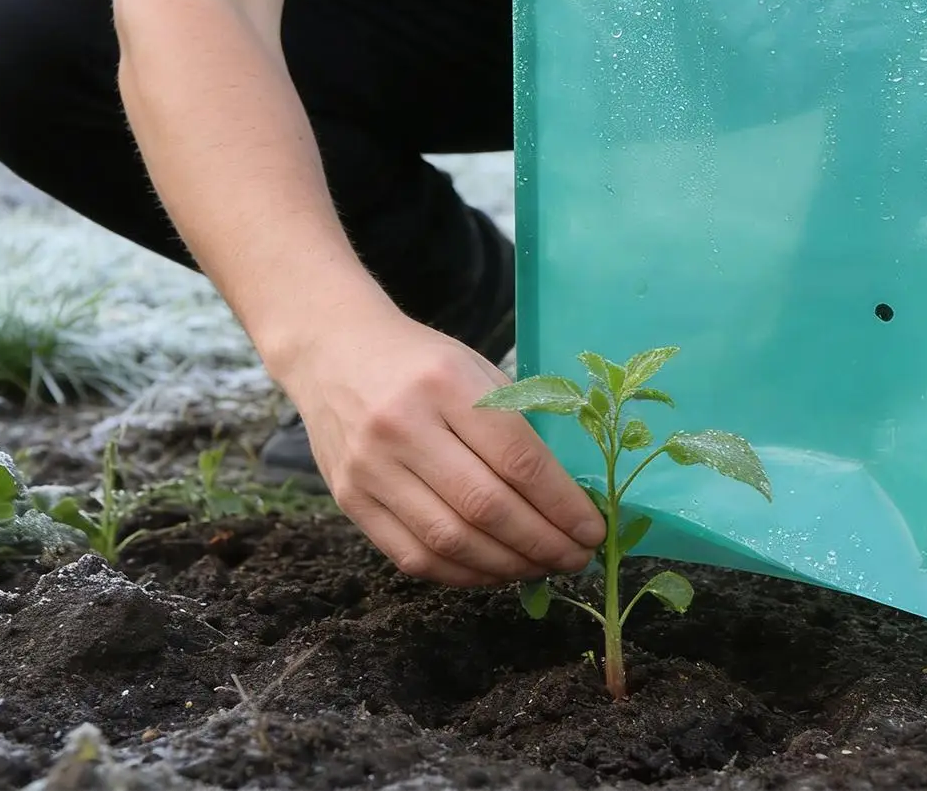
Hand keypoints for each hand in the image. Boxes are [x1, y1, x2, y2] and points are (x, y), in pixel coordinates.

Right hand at [283, 307, 606, 587]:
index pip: (517, 458)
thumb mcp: (474, 370)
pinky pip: (413, 557)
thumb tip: (567, 498)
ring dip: (508, 566)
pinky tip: (494, 571)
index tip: (592, 529)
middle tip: (576, 558)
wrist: (334, 351)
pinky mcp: (350, 500)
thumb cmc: (421, 362)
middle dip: (543, 543)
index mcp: (446, 383)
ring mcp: (371, 467)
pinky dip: (462, 575)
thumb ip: (514, 425)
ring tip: (542, 568)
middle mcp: (404, 426)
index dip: (562, 503)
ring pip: (451, 541)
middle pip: (486, 506)